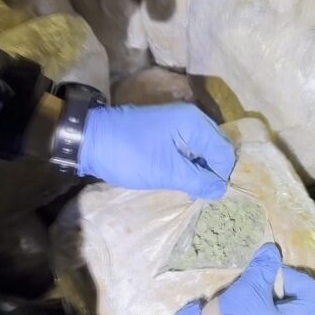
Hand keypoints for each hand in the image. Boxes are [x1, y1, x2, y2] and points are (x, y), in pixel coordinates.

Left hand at [78, 104, 235, 199]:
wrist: (90, 140)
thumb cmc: (130, 155)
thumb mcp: (166, 172)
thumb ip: (198, 181)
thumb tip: (221, 189)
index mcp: (195, 123)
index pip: (224, 153)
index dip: (220, 176)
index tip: (208, 195)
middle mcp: (191, 119)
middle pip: (216, 150)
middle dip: (212, 173)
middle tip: (199, 194)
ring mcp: (178, 124)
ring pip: (202, 151)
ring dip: (200, 171)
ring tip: (189, 189)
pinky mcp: (167, 132)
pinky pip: (188, 149)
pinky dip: (188, 165)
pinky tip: (180, 179)